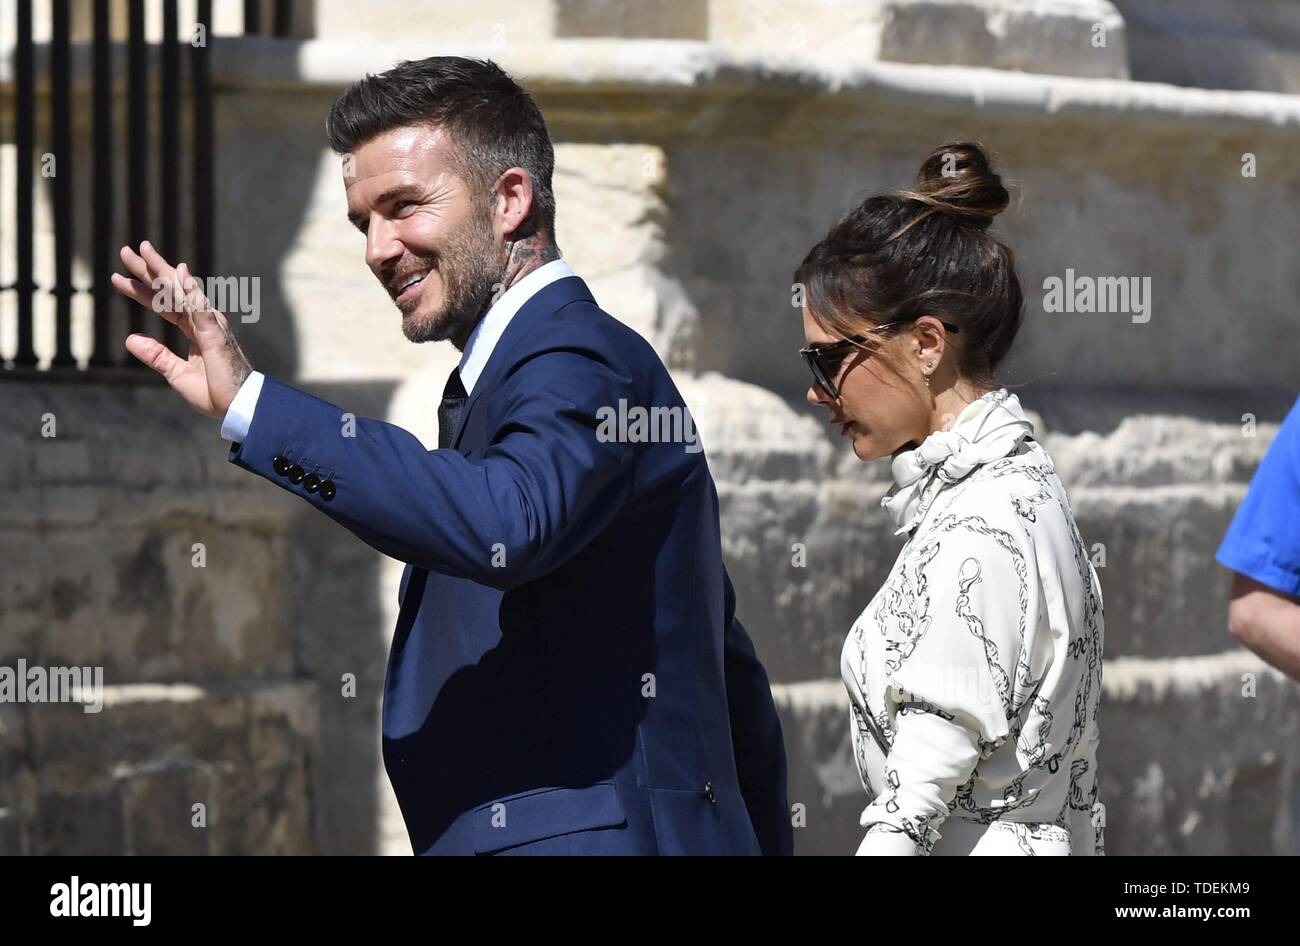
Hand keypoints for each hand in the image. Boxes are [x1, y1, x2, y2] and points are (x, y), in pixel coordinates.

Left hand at [111, 241, 252, 419]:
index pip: (164, 304)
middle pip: (171, 290)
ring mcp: (211, 326)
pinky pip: (201, 309)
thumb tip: (130, 339)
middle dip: (148, 270)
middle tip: (126, 250)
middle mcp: (204, 322)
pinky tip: (180, 273)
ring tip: (143, 251)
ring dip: (163, 271)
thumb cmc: (216, 393)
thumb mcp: (178, 374)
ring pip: (182, 292)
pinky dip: (190, 290)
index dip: (141, 291)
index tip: (117, 278)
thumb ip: (157, 356)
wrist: (240, 408)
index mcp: (196, 330)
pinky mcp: (216, 335)